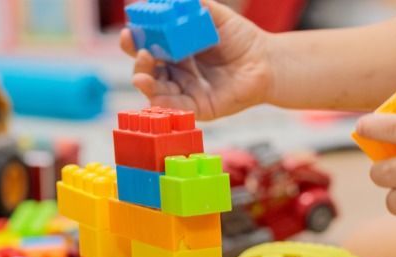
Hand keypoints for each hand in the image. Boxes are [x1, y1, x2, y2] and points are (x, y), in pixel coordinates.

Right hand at [120, 0, 271, 119]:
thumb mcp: (214, 16)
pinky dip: (164, 103)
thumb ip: (194, 6)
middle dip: (138, 63)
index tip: (129, 33)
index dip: (134, 41)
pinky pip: (177, 108)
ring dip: (146, 85)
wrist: (267, 61)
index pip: (147, 46)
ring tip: (141, 76)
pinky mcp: (198, 108)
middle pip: (147, 70)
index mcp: (174, 50)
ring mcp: (185, 90)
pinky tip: (156, 96)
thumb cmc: (241, 38)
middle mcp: (176, 71)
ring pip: (157, 91)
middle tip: (139, 53)